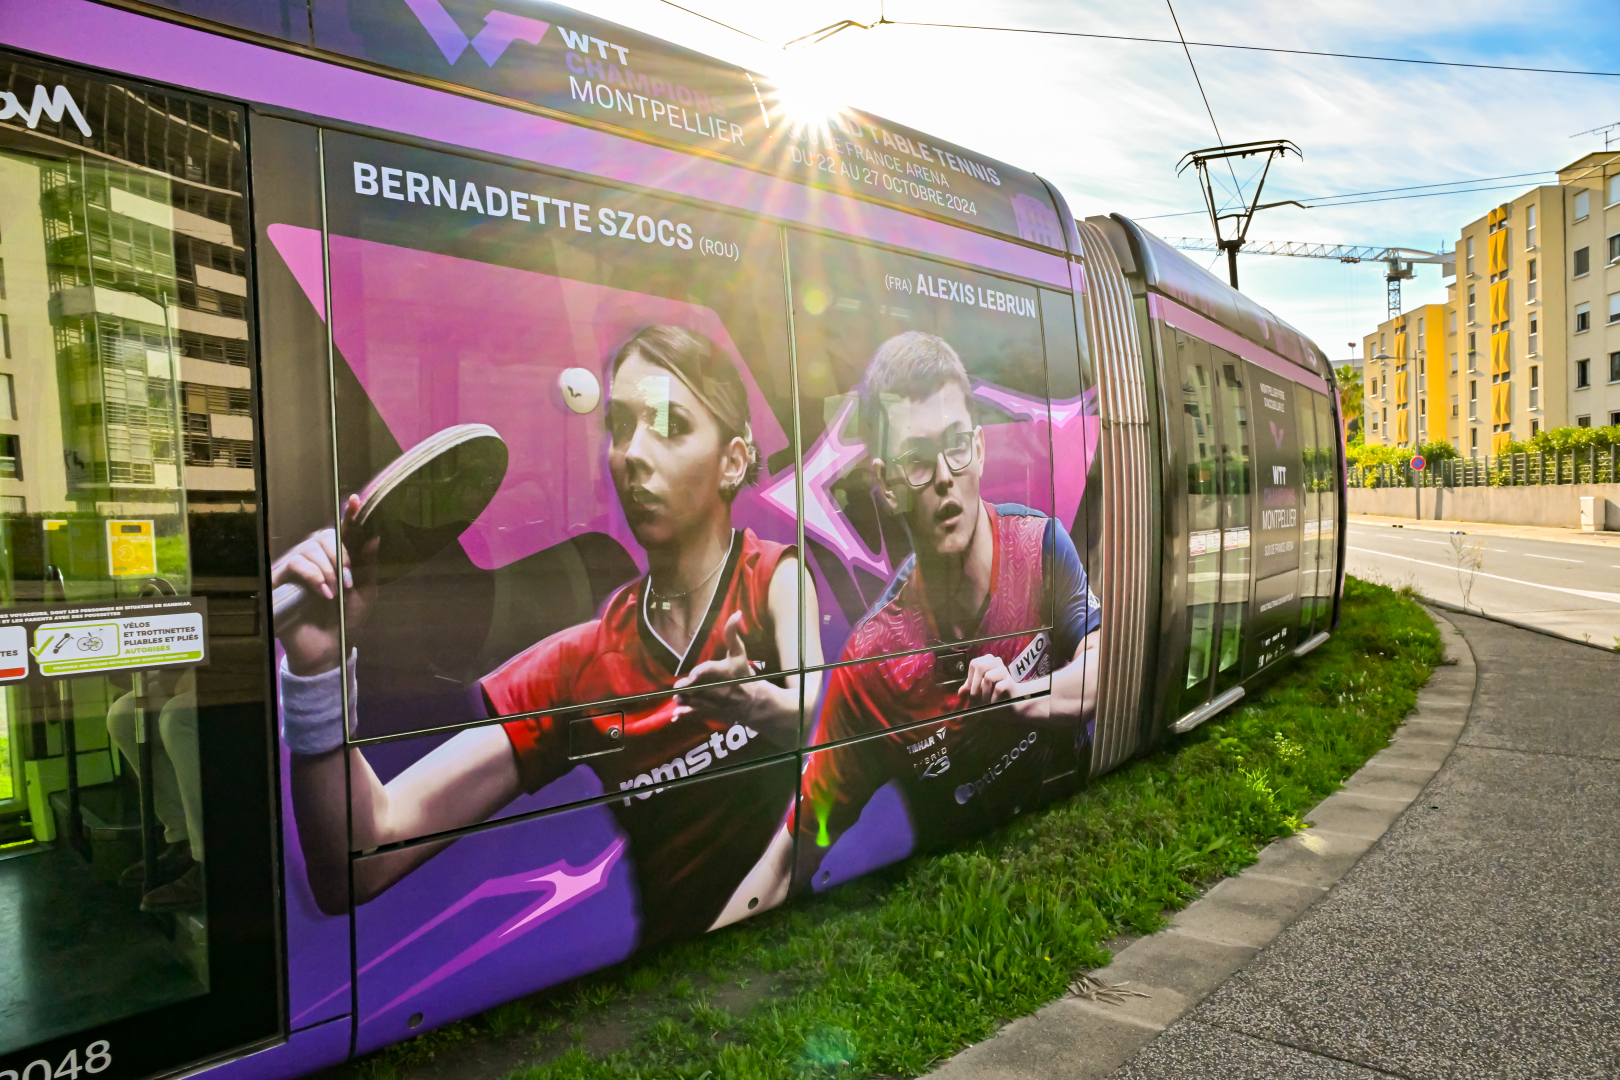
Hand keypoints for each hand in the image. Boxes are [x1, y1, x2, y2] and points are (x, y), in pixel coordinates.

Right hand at [271, 494, 375, 674]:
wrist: (330, 649)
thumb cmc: (346, 620)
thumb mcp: (365, 591)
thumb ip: (368, 564)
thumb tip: (375, 535)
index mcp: (337, 559)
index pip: (343, 531)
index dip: (349, 515)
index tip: (356, 500)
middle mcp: (315, 559)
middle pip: (324, 536)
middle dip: (340, 554)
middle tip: (348, 578)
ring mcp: (296, 568)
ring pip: (310, 547)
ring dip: (328, 568)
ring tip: (335, 591)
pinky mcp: (280, 580)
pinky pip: (295, 562)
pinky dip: (313, 574)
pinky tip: (323, 592)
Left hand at [673, 612, 765, 723]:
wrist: (752, 701)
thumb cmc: (742, 674)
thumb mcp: (739, 652)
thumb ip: (732, 633)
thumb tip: (737, 613)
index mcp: (723, 671)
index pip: (707, 671)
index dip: (697, 674)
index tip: (692, 675)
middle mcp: (717, 689)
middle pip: (696, 689)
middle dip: (686, 689)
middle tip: (679, 687)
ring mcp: (713, 703)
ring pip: (692, 702)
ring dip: (683, 701)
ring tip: (678, 698)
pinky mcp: (710, 714)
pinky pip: (694, 715)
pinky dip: (684, 715)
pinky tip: (675, 715)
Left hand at [959, 654, 1020, 705]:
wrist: (1014, 698)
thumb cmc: (994, 690)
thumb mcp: (980, 686)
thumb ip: (970, 686)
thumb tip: (960, 692)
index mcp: (988, 660)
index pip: (974, 663)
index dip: (970, 677)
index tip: (971, 689)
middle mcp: (996, 661)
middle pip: (980, 666)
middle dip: (975, 683)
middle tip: (974, 695)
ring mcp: (1004, 671)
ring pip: (988, 677)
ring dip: (984, 692)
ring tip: (985, 699)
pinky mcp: (1010, 682)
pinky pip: (998, 688)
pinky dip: (993, 697)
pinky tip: (993, 701)